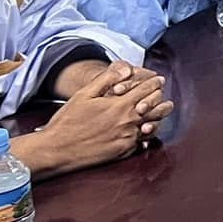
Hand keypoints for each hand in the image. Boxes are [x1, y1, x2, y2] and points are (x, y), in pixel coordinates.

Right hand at [23, 62, 171, 174]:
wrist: (57, 150)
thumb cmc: (67, 121)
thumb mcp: (84, 94)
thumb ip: (107, 79)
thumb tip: (127, 69)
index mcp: (120, 106)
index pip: (146, 90)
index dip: (154, 83)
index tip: (159, 79)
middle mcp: (128, 122)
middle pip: (155, 107)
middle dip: (161, 97)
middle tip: (163, 92)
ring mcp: (127, 139)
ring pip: (152, 124)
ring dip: (160, 115)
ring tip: (165, 108)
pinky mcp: (123, 152)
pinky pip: (142, 141)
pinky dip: (147, 133)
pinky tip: (148, 129)